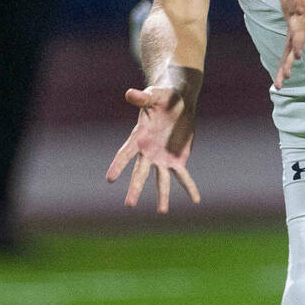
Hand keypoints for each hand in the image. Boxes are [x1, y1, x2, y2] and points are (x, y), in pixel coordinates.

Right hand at [106, 85, 200, 212]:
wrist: (178, 100)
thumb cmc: (162, 96)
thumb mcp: (154, 95)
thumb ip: (142, 97)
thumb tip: (130, 93)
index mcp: (139, 137)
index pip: (125, 153)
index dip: (118, 166)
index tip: (110, 179)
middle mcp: (148, 152)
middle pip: (140, 173)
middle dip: (135, 188)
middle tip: (129, 205)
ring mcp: (162, 158)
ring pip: (161, 180)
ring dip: (162, 195)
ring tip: (162, 211)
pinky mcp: (177, 159)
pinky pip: (183, 176)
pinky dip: (189, 187)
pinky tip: (195, 200)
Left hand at [258, 0, 304, 89]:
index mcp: (299, 6)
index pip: (299, 6)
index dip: (299, 6)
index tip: (300, 8)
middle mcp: (301, 24)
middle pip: (300, 35)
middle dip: (299, 44)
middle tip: (298, 54)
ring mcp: (299, 36)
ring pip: (293, 53)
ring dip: (289, 65)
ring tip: (284, 79)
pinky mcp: (294, 44)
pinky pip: (288, 58)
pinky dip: (284, 70)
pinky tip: (279, 84)